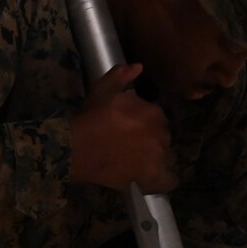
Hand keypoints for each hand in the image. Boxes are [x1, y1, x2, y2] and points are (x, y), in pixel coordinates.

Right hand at [67, 63, 177, 194]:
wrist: (76, 147)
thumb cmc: (90, 118)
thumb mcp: (103, 90)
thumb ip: (121, 76)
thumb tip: (139, 66)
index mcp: (153, 113)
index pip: (157, 118)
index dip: (144, 122)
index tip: (130, 127)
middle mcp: (161, 135)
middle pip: (163, 138)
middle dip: (151, 139)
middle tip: (131, 143)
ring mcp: (158, 158)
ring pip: (167, 157)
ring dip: (156, 157)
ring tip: (138, 161)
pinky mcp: (152, 178)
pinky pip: (170, 180)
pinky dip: (163, 179)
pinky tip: (151, 176)